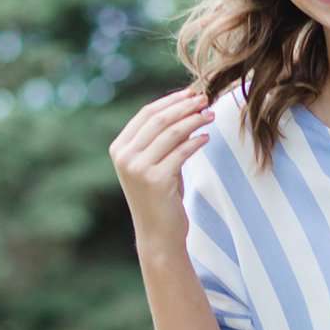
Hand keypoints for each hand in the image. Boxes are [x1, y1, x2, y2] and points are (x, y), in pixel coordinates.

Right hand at [108, 83, 215, 252]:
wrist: (158, 236)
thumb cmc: (160, 199)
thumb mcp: (156, 164)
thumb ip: (162, 139)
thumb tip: (185, 107)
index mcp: (119, 148)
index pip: (146, 113)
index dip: (171, 100)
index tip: (191, 93)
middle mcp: (124, 156)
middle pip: (158, 119)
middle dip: (184, 106)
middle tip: (205, 99)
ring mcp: (138, 168)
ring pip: (171, 132)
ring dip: (193, 120)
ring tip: (210, 115)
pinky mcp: (155, 180)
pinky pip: (181, 152)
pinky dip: (195, 142)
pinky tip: (206, 137)